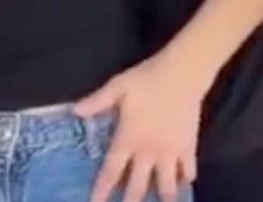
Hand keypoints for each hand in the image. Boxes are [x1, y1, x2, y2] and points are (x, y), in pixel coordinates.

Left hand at [74, 57, 204, 201]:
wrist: (184, 73)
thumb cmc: (149, 79)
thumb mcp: (118, 87)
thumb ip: (97, 101)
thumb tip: (73, 111)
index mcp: (129, 139)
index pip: (112, 171)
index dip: (102, 191)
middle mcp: (149, 151)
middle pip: (138, 186)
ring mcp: (171, 151)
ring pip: (166, 184)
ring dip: (162, 197)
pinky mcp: (189, 145)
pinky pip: (188, 169)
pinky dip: (185, 179)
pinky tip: (183, 183)